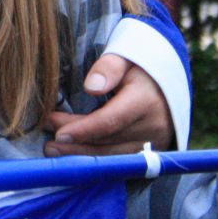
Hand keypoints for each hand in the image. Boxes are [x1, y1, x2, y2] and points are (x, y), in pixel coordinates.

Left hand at [43, 56, 173, 155]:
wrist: (169, 83)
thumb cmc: (141, 67)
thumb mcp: (126, 57)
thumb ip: (109, 67)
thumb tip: (91, 88)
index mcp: (145, 101)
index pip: (110, 121)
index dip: (83, 129)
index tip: (57, 131)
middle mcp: (153, 127)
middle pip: (108, 141)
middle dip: (75, 142)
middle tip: (48, 141)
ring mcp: (154, 144)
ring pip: (113, 156)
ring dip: (82, 156)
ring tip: (54, 150)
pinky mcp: (152, 154)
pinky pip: (121, 161)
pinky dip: (97, 160)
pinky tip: (75, 157)